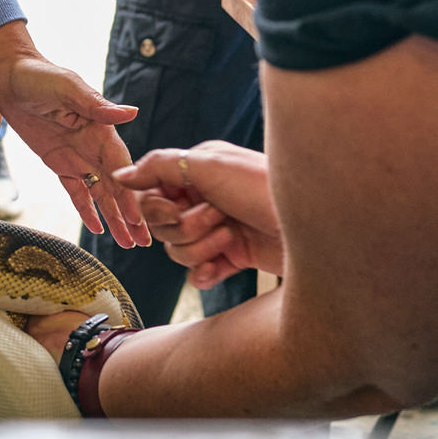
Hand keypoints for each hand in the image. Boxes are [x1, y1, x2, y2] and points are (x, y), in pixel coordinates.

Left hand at [0, 23, 148, 247]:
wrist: (10, 76)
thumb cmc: (40, 75)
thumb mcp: (67, 88)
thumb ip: (97, 105)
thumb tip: (131, 112)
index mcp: (102, 129)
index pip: (121, 167)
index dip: (131, 193)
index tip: (142, 218)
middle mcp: (94, 146)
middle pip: (117, 186)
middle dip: (131, 215)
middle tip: (144, 242)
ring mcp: (77, 156)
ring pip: (100, 194)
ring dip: (113, 218)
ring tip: (127, 243)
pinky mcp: (59, 162)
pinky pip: (75, 191)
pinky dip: (86, 209)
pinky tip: (98, 228)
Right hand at [115, 141, 283, 286]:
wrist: (317, 228)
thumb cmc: (264, 187)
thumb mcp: (209, 165)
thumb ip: (159, 167)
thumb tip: (120, 175)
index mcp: (196, 172)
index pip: (150, 194)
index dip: (157, 207)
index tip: (178, 205)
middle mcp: (204, 199)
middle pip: (161, 225)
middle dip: (185, 226)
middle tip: (217, 216)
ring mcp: (218, 229)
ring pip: (177, 250)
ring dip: (201, 247)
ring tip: (232, 236)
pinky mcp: (233, 257)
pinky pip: (197, 273)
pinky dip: (205, 273)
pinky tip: (220, 267)